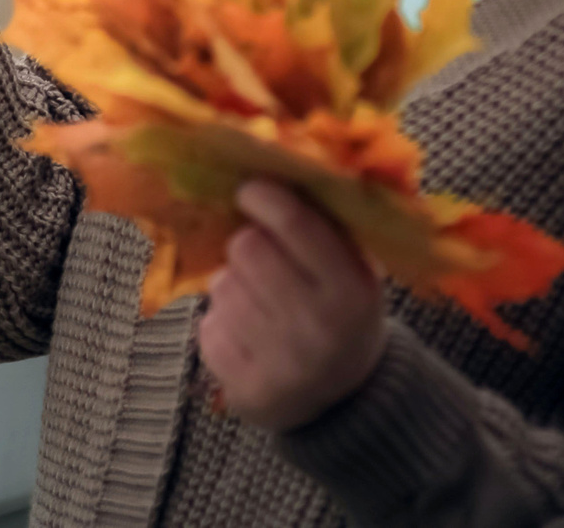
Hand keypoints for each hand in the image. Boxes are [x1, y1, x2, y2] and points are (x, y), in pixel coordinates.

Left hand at [199, 181, 387, 431]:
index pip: (296, 224)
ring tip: (264, 305)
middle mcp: (318, 329)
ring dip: (234, 285)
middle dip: (249, 244)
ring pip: (222, 284)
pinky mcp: (243, 385)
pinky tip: (251, 336)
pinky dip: (222, 322)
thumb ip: (326, 223)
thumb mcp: (356, 270)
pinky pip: (208, 323)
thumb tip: (273, 163)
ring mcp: (280, 362)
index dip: (264, 196)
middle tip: (262, 256)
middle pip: (247, 248)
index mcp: (353, 291)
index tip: (249, 188)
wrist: (342, 399)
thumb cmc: (342, 312)